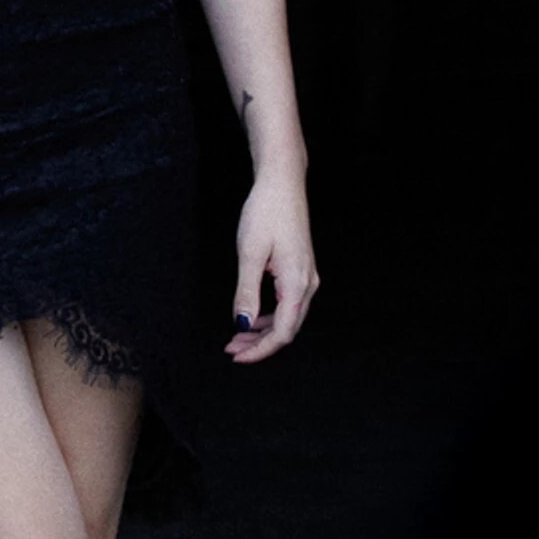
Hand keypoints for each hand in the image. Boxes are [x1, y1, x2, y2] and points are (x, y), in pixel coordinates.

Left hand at [223, 169, 316, 362]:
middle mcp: (307, 284)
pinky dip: (269, 315)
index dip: (259, 350)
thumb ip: (246, 292)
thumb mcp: (250, 253)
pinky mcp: (301, 269)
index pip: (282, 332)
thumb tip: (242, 324)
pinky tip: (251, 317)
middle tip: (231, 349)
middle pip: (287, 329)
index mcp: (297, 283)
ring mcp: (306, 276)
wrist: (282, 182)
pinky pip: (287, 303)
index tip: (236, 356)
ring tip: (236, 336)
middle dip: (259, 344)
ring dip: (262, 331)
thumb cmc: (266, 211)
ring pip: (287, 317)